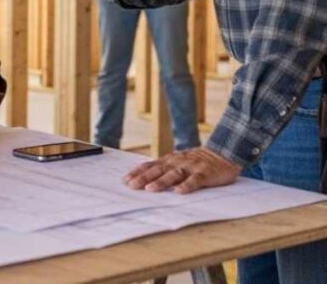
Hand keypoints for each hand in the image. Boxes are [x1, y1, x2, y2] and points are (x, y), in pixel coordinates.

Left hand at [124, 147, 241, 193]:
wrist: (222, 153)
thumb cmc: (196, 161)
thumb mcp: (178, 162)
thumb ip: (164, 169)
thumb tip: (144, 179)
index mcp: (169, 160)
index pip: (149, 165)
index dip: (137, 172)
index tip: (125, 180)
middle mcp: (177, 162)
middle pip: (157, 170)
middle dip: (143, 178)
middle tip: (132, 186)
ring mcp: (190, 167)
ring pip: (173, 174)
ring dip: (161, 182)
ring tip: (150, 189)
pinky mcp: (204, 173)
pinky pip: (195, 180)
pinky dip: (187, 186)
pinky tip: (179, 192)